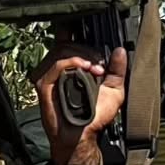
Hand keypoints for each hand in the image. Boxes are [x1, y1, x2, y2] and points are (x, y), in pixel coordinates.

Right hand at [31, 40, 126, 164]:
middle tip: (101, 63)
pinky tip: (84, 67)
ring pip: (60, 50)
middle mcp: (57, 68)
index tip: (90, 27)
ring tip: (95, 68)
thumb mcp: (114, 91)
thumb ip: (117, 70)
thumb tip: (120, 50)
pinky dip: (70, 62)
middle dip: (87, 48)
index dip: (75, 29)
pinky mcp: (43, 84)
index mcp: (71, 66)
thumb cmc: (95, 117)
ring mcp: (48, 75)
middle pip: (67, 43)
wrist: (82, 137)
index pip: (67, 39)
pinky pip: (55, 65)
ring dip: (81, 54)